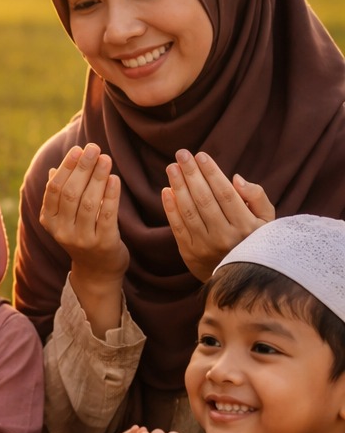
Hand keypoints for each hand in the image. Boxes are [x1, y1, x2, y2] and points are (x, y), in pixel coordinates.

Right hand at [40, 144, 128, 281]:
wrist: (97, 271)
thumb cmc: (82, 235)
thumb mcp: (66, 217)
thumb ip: (61, 194)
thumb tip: (55, 169)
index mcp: (49, 221)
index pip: (54, 189)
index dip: (67, 167)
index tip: (79, 150)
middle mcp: (62, 231)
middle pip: (70, 193)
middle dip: (83, 168)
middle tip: (95, 148)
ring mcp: (82, 239)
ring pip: (88, 203)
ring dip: (98, 177)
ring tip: (107, 159)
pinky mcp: (103, 244)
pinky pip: (107, 215)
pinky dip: (111, 195)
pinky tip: (115, 179)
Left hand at [163, 150, 274, 280]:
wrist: (239, 278)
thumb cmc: (254, 239)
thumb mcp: (266, 220)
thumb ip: (257, 197)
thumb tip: (236, 179)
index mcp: (245, 225)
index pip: (225, 193)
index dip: (211, 173)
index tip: (200, 155)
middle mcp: (225, 236)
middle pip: (204, 199)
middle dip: (191, 174)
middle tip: (181, 154)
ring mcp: (205, 246)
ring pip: (189, 211)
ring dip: (178, 187)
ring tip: (172, 167)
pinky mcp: (190, 253)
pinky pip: (177, 227)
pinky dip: (170, 208)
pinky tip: (166, 190)